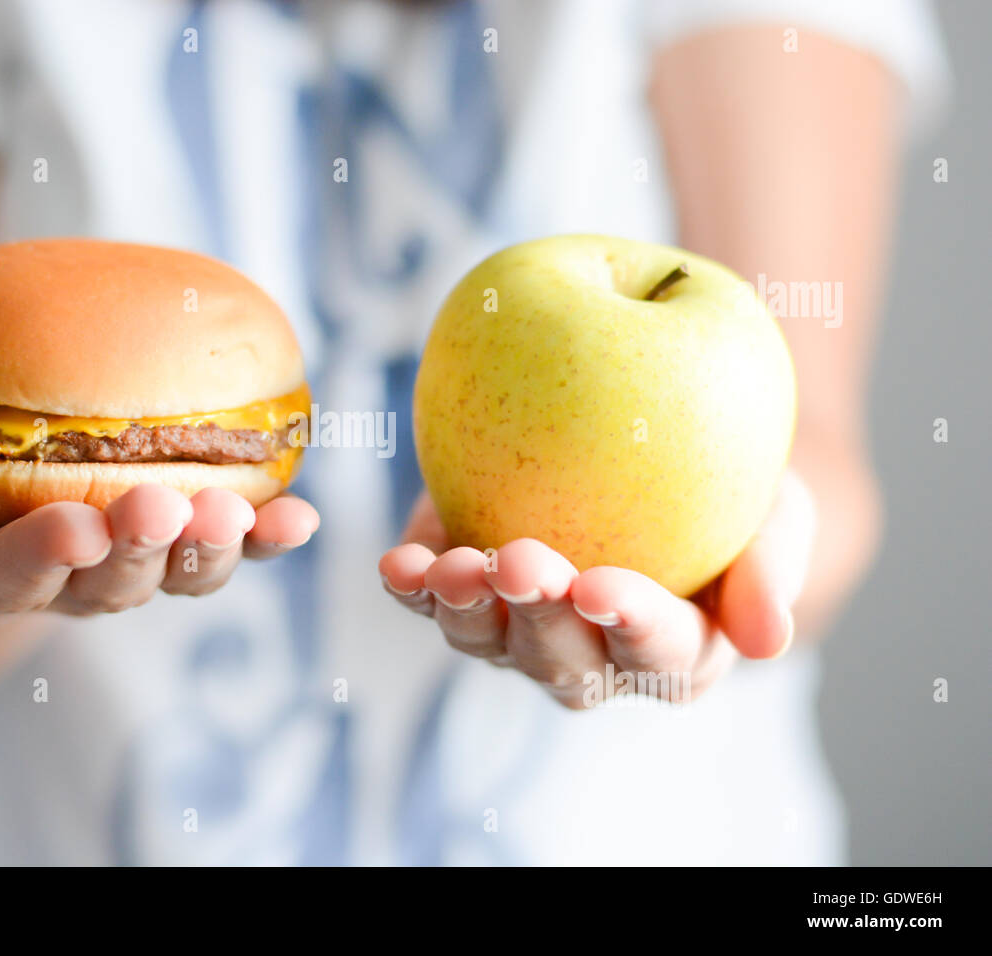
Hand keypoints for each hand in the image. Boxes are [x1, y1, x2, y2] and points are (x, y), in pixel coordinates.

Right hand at [0, 419, 318, 623]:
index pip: (8, 581)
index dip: (42, 559)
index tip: (73, 527)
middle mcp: (63, 583)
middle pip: (108, 585)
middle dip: (138, 550)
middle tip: (159, 507)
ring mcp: (130, 561)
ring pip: (176, 574)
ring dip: (210, 550)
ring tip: (239, 513)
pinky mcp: (179, 529)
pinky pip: (230, 540)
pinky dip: (267, 536)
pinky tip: (300, 518)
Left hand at [378, 472, 814, 707]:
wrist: (650, 440)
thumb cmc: (728, 484)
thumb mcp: (776, 509)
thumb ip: (772, 568)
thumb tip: (768, 641)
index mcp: (677, 652)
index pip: (660, 653)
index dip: (631, 626)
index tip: (602, 588)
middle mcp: (592, 659)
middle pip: (562, 661)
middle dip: (537, 615)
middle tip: (521, 562)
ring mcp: (519, 632)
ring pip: (486, 643)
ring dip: (464, 610)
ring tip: (451, 567)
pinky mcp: (465, 592)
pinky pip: (431, 601)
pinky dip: (413, 587)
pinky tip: (399, 564)